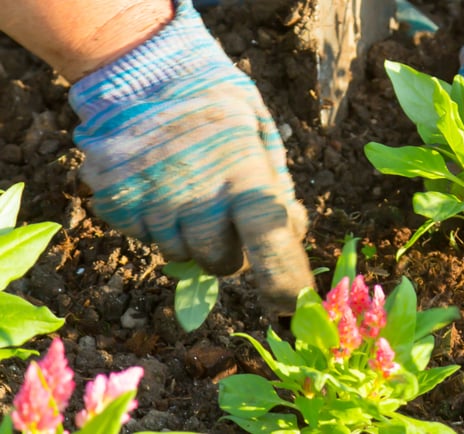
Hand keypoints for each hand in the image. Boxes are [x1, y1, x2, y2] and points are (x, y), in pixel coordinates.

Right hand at [69, 1, 311, 315]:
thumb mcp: (260, 132)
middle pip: (222, 263)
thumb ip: (277, 184)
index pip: (270, 242)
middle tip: (225, 216)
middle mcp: (196, 196)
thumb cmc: (215, 104)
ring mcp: (151, 203)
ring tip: (187, 187)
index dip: (284, 281)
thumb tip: (293, 231)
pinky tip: (158, 182)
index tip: (292, 307)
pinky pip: (143, 236)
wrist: (141, 71)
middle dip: (230, 252)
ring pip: (179, 254)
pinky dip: (154, 221)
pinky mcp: (116, 204)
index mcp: (243, 174)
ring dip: (189, 236)